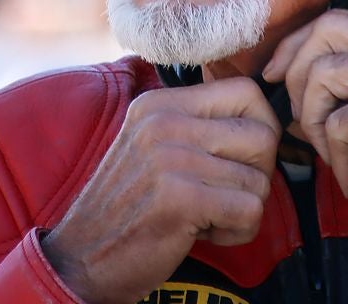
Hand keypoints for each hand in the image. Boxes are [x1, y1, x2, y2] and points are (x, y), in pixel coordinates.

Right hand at [41, 77, 280, 303]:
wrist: (83, 256)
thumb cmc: (131, 205)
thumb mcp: (155, 145)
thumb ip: (199, 125)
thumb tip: (264, 119)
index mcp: (160, 103)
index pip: (247, 91)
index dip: (262, 126)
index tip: (244, 158)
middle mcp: (164, 122)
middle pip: (263, 135)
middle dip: (258, 174)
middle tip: (225, 194)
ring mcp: (170, 158)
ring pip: (260, 179)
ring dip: (243, 208)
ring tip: (206, 214)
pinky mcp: (180, 198)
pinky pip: (250, 210)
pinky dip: (237, 232)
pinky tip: (204, 232)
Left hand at [262, 10, 347, 234]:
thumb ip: (342, 87)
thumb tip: (281, 80)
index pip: (337, 19)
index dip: (297, 44)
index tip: (277, 73)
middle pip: (325, 32)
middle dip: (295, 74)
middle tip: (297, 117)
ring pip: (322, 77)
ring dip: (313, 122)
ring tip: (332, 154)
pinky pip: (337, 123)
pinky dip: (335, 157)